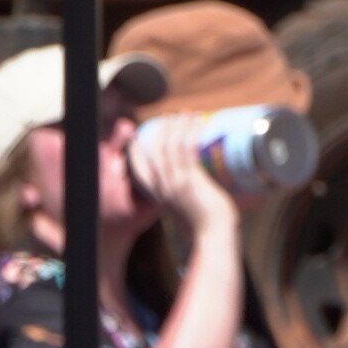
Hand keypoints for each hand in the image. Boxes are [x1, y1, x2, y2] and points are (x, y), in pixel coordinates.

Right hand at [125, 115, 233, 233]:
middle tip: (170, 116)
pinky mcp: (190, 180)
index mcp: (156, 194)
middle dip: (161, 129)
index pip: (138, 168)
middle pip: (154, 150)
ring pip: (170, 146)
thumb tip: (195, 183)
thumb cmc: (202, 224)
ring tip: (185, 113)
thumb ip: (182, 196)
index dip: (136, 150)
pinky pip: (187, 149)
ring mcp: (174, 182)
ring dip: (178, 125)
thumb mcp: (183, 208)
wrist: (212, 235)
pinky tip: (197, 121)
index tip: (139, 135)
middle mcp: (161, 187)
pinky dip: (190, 132)